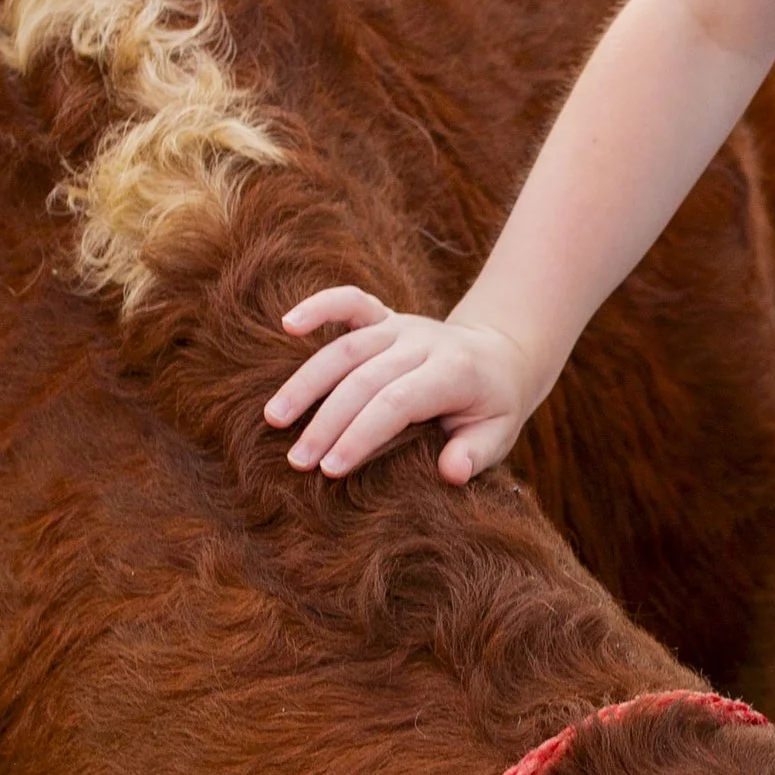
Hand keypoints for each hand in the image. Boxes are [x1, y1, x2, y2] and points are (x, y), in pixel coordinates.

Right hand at [264, 287, 535, 481]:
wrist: (500, 357)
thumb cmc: (492, 407)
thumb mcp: (498, 434)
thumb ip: (476, 453)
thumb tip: (451, 472)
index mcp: (453, 372)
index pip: (398, 402)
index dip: (361, 434)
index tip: (330, 468)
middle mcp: (423, 343)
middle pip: (365, 379)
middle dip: (327, 422)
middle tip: (297, 461)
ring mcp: (402, 326)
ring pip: (346, 348)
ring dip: (306, 382)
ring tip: (274, 419)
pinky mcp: (385, 317)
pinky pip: (351, 302)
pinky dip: (319, 306)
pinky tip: (286, 324)